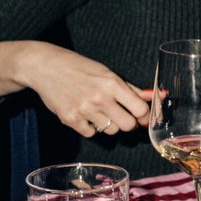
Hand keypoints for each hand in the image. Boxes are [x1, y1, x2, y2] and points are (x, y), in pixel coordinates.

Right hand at [12, 43, 149, 136]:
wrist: (44, 67)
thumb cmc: (79, 68)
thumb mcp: (107, 73)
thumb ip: (131, 89)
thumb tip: (156, 97)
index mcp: (112, 83)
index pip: (141, 110)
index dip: (144, 116)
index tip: (141, 115)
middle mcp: (100, 98)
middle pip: (128, 126)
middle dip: (129, 123)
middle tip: (122, 116)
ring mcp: (84, 110)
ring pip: (111, 131)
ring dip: (109, 124)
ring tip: (99, 111)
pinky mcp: (70, 119)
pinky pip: (91, 133)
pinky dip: (90, 127)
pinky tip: (85, 115)